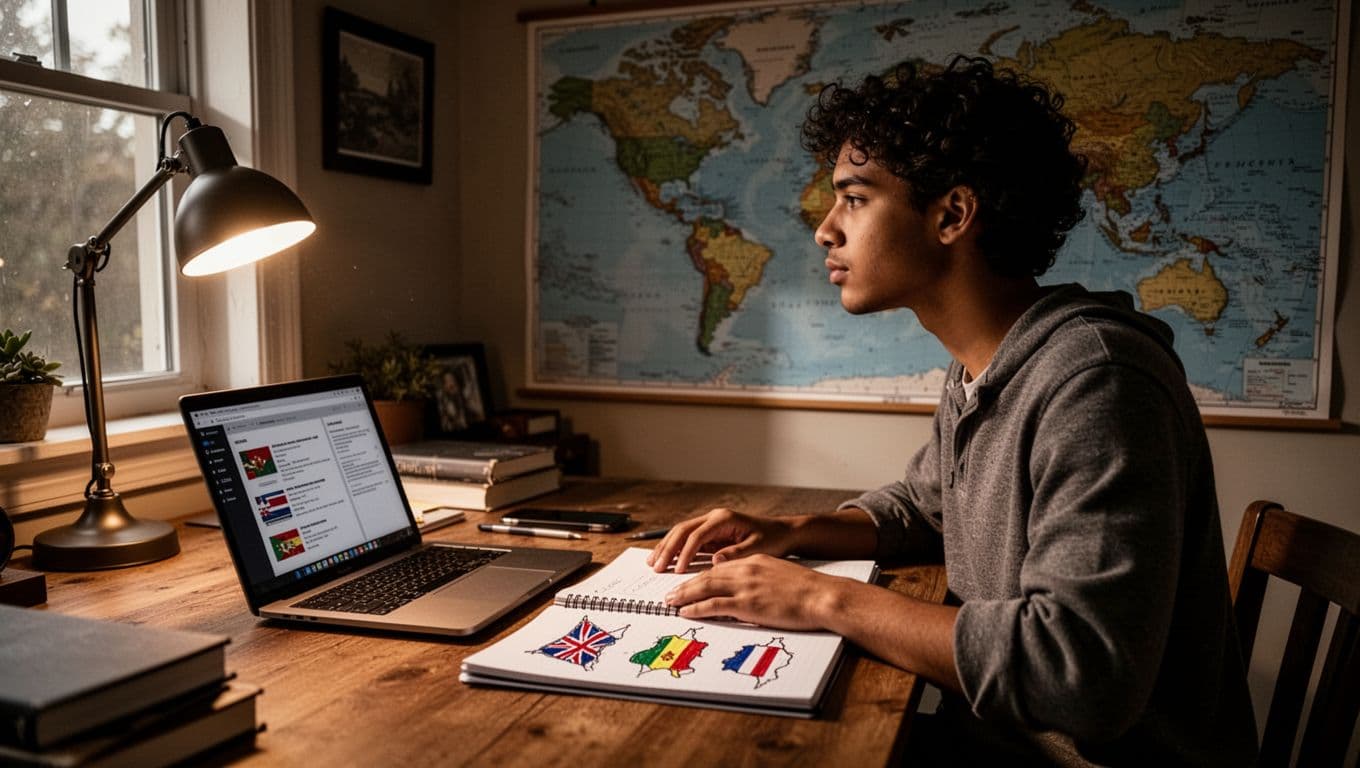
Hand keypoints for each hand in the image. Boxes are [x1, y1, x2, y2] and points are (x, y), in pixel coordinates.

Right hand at [647, 507, 798, 572]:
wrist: (782, 532)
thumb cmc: (772, 539)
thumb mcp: (758, 548)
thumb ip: (736, 554)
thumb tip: (714, 561)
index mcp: (723, 519)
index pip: (697, 535)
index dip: (685, 553)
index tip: (678, 571)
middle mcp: (713, 518)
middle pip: (682, 530)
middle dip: (668, 549)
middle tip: (656, 567)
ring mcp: (710, 524)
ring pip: (680, 533)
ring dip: (666, 548)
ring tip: (653, 564)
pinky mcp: (710, 534)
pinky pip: (687, 541)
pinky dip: (675, 550)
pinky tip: (666, 561)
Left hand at [664, 554, 840, 630]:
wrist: (822, 596)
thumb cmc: (809, 590)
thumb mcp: (781, 576)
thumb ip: (762, 578)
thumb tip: (750, 590)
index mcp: (754, 561)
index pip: (720, 567)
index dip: (701, 575)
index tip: (689, 582)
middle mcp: (746, 569)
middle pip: (708, 575)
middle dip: (686, 584)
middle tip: (670, 592)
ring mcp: (746, 586)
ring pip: (705, 587)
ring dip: (684, 595)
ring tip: (670, 601)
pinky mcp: (747, 604)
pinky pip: (714, 605)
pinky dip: (696, 608)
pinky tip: (685, 612)